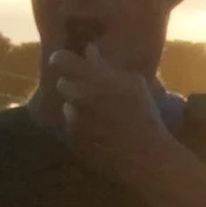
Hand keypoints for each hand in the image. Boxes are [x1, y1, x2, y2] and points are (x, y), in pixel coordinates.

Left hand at [50, 39, 169, 176]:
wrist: (145, 156)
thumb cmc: (145, 115)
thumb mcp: (134, 84)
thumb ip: (107, 66)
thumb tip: (90, 51)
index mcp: (93, 77)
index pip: (60, 59)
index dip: (63, 59)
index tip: (71, 62)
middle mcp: (78, 95)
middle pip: (62, 84)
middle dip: (74, 86)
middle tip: (93, 93)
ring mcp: (73, 119)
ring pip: (67, 106)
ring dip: (78, 108)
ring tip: (100, 116)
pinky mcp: (72, 138)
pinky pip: (71, 127)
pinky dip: (81, 127)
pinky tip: (100, 132)